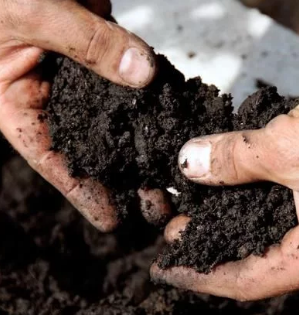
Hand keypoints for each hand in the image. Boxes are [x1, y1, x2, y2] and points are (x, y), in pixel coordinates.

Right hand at [0, 0, 158, 230]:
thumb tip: (143, 74)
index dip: (83, 193)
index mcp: (20, 102)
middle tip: (158, 204)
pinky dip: (154, 96)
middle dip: (126, 177)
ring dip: (145, 142)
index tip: (113, 221)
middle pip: (94, 147)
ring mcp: (83, 74)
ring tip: (173, 171)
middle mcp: (54, 95)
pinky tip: (175, 118)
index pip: (53, 160)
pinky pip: (134, 77)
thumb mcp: (31, 13)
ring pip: (119, 116)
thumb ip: (85, 42)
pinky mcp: (106, 49)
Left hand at [151, 67, 298, 300]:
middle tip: (177, 231)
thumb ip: (234, 159)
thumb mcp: (289, 149)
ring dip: (231, 214)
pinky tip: (234, 178)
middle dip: (213, 243)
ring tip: (197, 205)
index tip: (169, 268)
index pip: (246, 281)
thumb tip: (190, 163)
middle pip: (255, 255)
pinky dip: (253, 191)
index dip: (202, 276)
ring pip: (268, 226)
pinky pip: (282, 199)